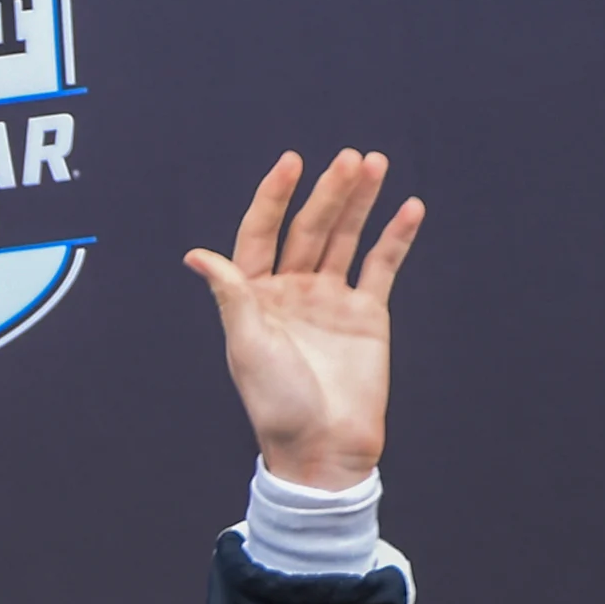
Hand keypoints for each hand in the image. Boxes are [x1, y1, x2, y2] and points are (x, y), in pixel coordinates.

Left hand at [185, 149, 423, 491]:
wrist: (323, 445)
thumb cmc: (276, 403)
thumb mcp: (247, 345)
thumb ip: (231, 295)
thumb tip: (194, 254)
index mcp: (255, 296)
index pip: (261, 234)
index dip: (273, 198)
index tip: (290, 163)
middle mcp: (292, 290)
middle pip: (310, 229)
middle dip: (329, 193)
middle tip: (350, 158)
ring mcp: (331, 299)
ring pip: (346, 238)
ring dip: (360, 202)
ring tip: (374, 164)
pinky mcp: (367, 313)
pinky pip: (382, 266)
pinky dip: (395, 237)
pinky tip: (409, 207)